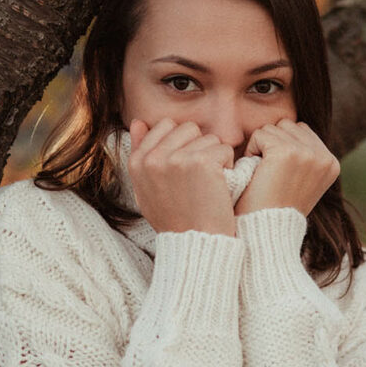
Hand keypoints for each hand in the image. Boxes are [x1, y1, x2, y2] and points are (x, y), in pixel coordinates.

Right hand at [128, 118, 236, 235]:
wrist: (196, 245)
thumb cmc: (175, 218)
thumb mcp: (146, 189)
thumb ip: (141, 154)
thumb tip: (138, 121)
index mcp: (137, 162)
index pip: (165, 125)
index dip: (182, 143)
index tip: (185, 168)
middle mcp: (153, 158)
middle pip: (188, 128)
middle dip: (199, 147)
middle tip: (198, 177)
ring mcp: (176, 159)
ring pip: (209, 138)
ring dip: (215, 157)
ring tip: (208, 183)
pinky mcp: (201, 162)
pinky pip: (224, 149)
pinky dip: (228, 166)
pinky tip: (219, 186)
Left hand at [234, 119, 339, 216]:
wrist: (266, 232)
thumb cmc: (276, 208)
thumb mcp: (302, 181)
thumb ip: (304, 156)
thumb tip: (290, 126)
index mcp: (331, 163)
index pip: (301, 131)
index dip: (283, 147)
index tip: (279, 175)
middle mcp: (324, 157)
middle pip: (288, 125)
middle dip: (273, 143)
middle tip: (270, 174)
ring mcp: (307, 153)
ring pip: (273, 128)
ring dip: (262, 147)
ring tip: (264, 174)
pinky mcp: (286, 152)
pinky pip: (260, 134)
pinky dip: (251, 150)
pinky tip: (256, 173)